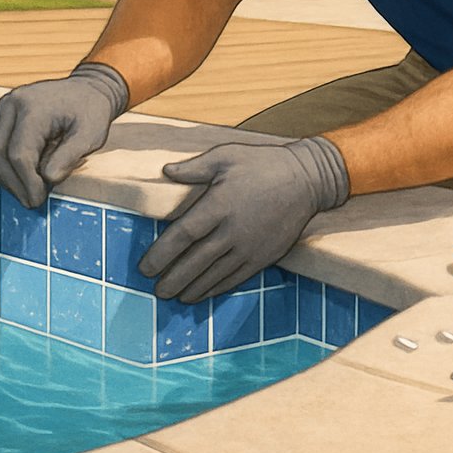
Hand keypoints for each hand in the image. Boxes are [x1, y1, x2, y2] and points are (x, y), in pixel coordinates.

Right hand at [0, 62, 128, 207]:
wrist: (86, 89)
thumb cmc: (91, 111)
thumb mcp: (91, 134)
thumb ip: (70, 155)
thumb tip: (48, 179)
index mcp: (32, 107)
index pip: (19, 153)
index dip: (26, 183)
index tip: (39, 200)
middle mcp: (11, 104)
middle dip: (13, 184)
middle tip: (32, 202)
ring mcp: (2, 108)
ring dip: (2, 178)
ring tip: (24, 192)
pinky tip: (17, 178)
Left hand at [138, 137, 349, 302]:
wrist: (308, 180)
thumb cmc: (263, 164)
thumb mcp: (226, 156)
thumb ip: (194, 168)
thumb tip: (166, 171)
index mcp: (219, 205)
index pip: (183, 235)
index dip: (161, 255)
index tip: (144, 268)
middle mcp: (232, 230)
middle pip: (195, 262)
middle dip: (172, 279)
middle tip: (156, 290)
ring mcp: (249, 247)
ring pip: (214, 275)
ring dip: (191, 289)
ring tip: (174, 296)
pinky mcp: (263, 257)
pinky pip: (235, 278)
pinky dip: (216, 289)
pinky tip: (202, 294)